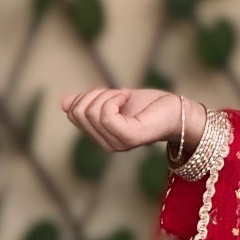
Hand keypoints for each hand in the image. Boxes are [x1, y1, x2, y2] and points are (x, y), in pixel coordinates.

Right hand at [59, 87, 205, 156]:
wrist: (176, 110)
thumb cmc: (149, 105)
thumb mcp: (111, 100)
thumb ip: (89, 103)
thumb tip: (63, 104)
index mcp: (101, 137)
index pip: (73, 113)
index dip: (86, 96)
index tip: (109, 94)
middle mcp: (107, 145)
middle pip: (78, 112)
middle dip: (95, 94)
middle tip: (119, 95)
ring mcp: (117, 143)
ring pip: (90, 112)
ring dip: (107, 94)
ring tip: (125, 98)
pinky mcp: (129, 138)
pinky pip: (105, 115)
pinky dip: (113, 98)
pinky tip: (126, 99)